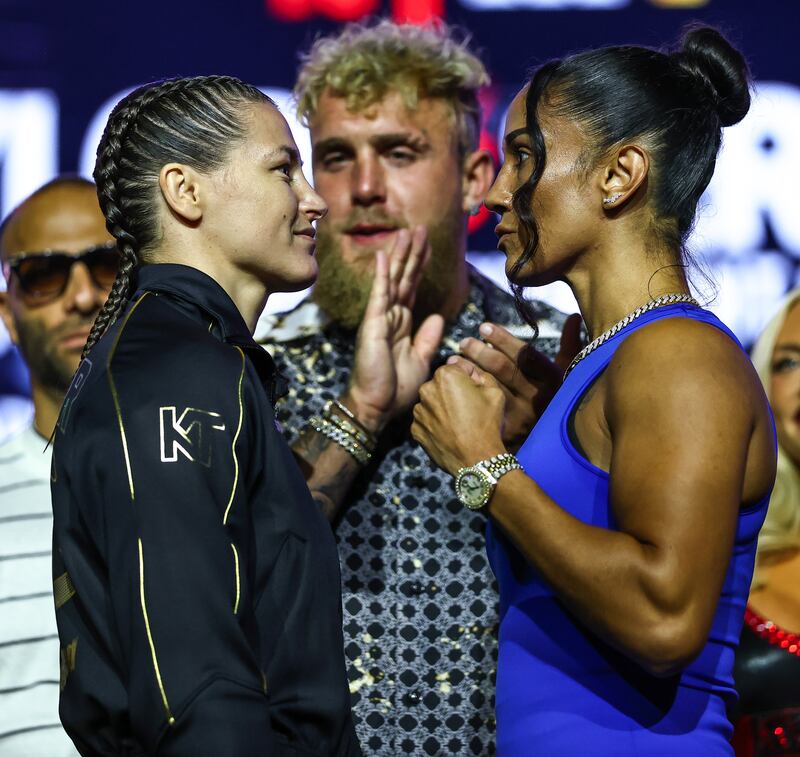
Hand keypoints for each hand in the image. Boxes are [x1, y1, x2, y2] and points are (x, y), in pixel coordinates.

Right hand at [344, 227, 444, 433]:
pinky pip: (378, 294)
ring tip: (408, 232)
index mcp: (402, 324)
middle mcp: (390, 317)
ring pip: (393, 280)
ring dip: (399, 255)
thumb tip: (438, 317)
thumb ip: (428, 338)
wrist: (376, 406)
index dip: (420, 267)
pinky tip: (382, 254)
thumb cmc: (395, 389)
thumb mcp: (421, 361)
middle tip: (421, 229)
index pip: (413, 289)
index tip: (428, 247)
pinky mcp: (373, 324)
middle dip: (412, 254)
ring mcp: (380, 318)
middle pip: (404, 278)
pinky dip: (380, 274)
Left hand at [411, 363, 506, 476]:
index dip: (468, 378)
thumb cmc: (487, 423)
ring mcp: (419, 411)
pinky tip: (449, 433)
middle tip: (468, 408)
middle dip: (452, 391)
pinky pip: (426, 421)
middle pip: (441, 384)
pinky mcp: (415, 430)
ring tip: (459, 423)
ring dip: (442, 408)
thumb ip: (479, 373)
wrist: (477, 459)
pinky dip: (435, 424)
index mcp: (445, 375)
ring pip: (432, 403)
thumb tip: (467, 370)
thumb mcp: (494, 390)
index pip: (456, 367)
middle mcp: (426, 389)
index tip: (476, 391)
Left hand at [449, 313, 582, 447]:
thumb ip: (569, 345)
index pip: (524, 355)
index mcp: (551, 382)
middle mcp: (536, 399)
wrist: (547, 448)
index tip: (483, 327)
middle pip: (503, 369)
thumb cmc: (555, 402)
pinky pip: (478, 408)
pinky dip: (462, 395)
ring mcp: (519, 416)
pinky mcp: (505, 431)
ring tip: (454, 360)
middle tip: (464, 341)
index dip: (503, 339)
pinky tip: (453, 386)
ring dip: (468, 371)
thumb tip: (574, 316)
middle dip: (480, 351)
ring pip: (489, 387)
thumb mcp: (565, 375)